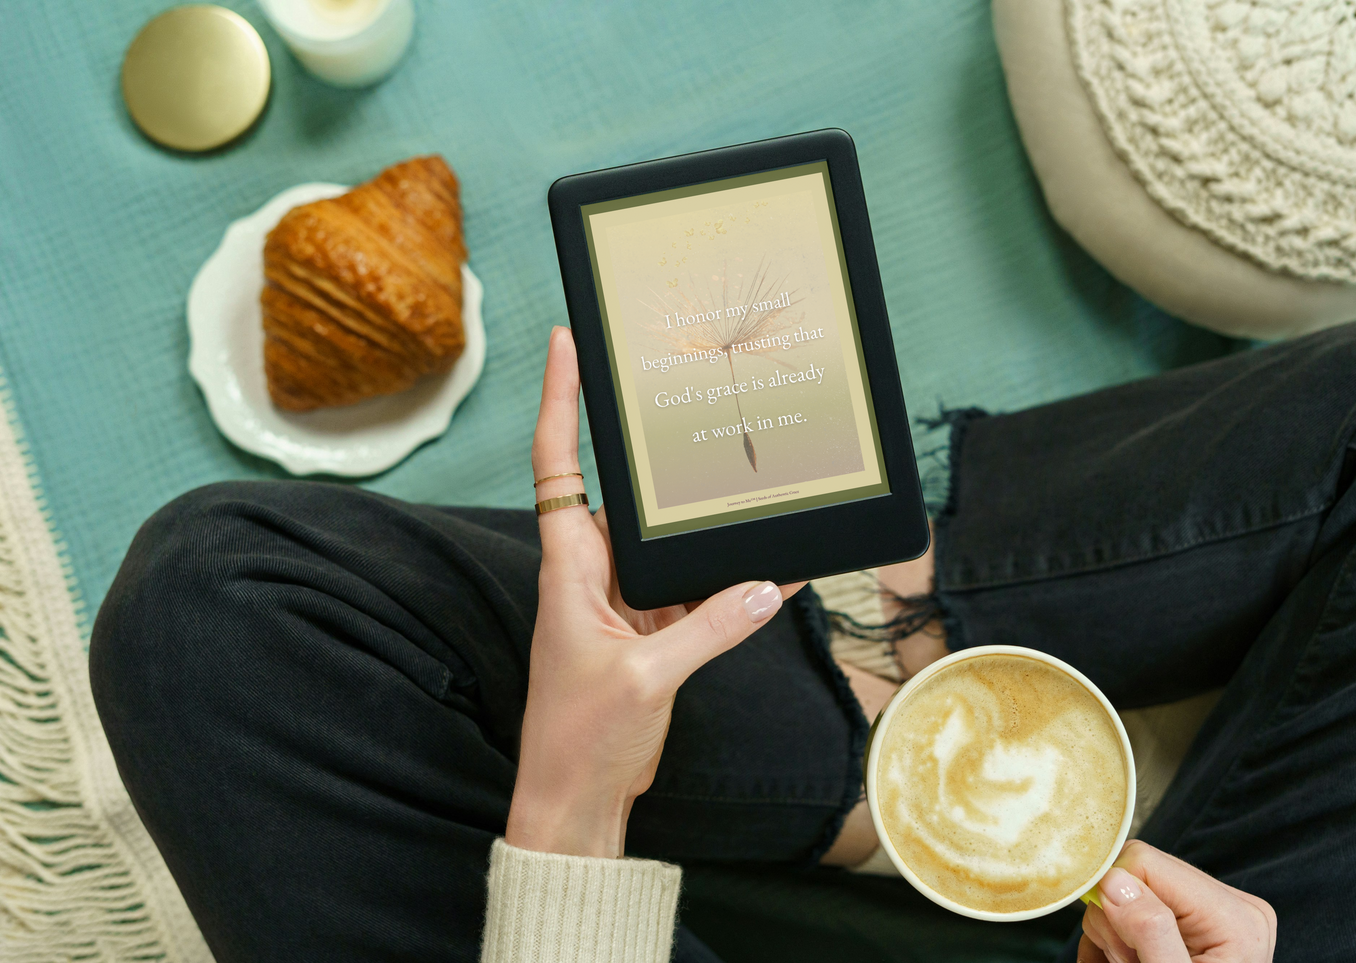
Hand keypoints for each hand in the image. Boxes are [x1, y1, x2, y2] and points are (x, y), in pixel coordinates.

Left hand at [506, 326, 803, 858]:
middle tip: (688, 393)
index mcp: (569, 568)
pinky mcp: (653, 632)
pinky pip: (698, 590)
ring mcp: (624, 603)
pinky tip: (776, 570)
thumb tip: (762, 586)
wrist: (578, 800)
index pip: (558, 463)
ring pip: (668, 540)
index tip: (567, 343)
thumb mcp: (645, 678)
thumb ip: (708, 629)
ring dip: (702, 519)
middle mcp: (593, 574)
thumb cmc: (580, 738)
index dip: (559, 400)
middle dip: (655, 447)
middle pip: (624, 491)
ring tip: (749, 474)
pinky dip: (732, 581)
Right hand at [1080, 840, 1275, 962]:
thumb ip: (1151, 932)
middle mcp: (1231, 904)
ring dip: (1115, 935)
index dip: (1114, 897)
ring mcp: (1212, 912)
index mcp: (1235, 916)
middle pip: (1136, 874)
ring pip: (1128, 892)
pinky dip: (1116, 940)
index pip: (1146, 863)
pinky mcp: (1192, 922)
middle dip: (1117, 921)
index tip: (1120, 946)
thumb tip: (1114, 881)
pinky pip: (1134, 909)